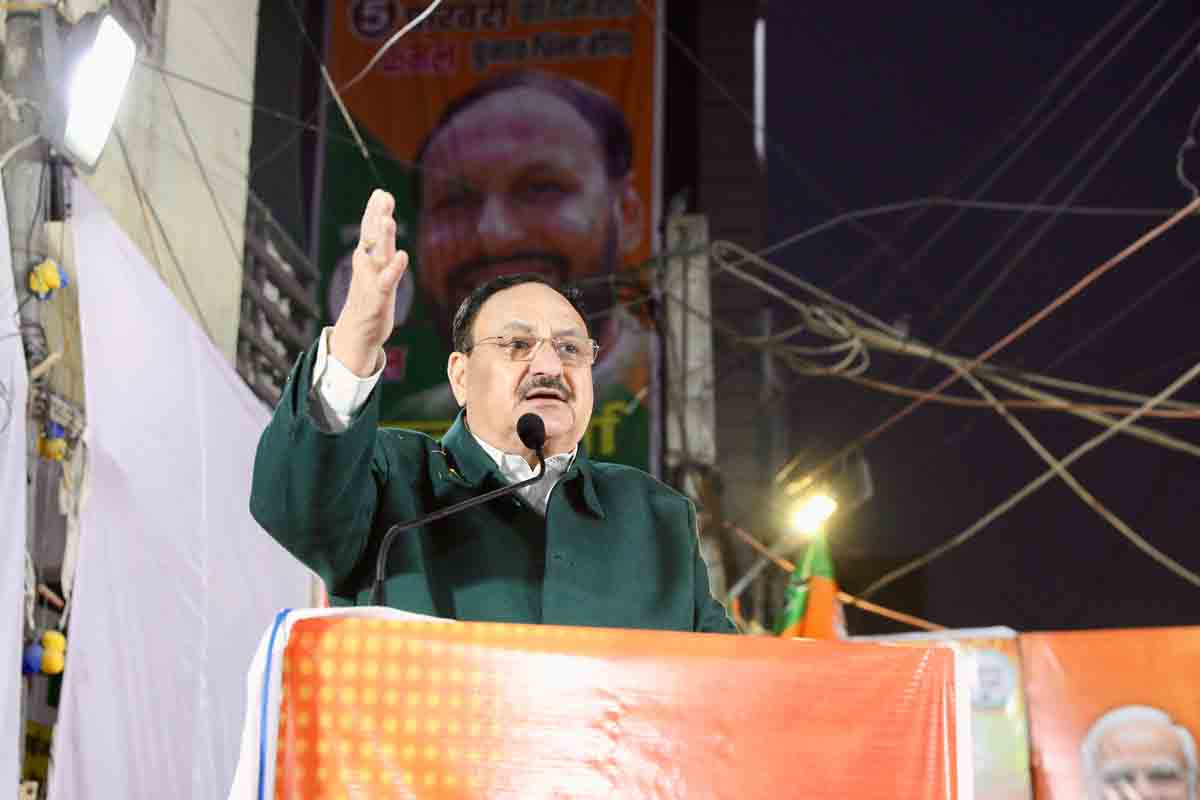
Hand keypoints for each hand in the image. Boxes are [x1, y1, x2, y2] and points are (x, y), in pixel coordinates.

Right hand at [330, 189, 409, 375]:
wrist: (357, 332)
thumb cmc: (368, 298)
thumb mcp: (372, 270)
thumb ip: (377, 247)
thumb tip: (379, 224)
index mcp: (366, 257)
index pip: (369, 229)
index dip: (374, 210)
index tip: (380, 192)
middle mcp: (367, 265)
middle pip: (372, 235)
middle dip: (377, 215)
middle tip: (382, 195)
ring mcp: (372, 280)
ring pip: (379, 254)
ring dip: (383, 237)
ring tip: (388, 219)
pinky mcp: (379, 296)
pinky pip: (388, 280)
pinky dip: (394, 268)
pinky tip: (402, 255)